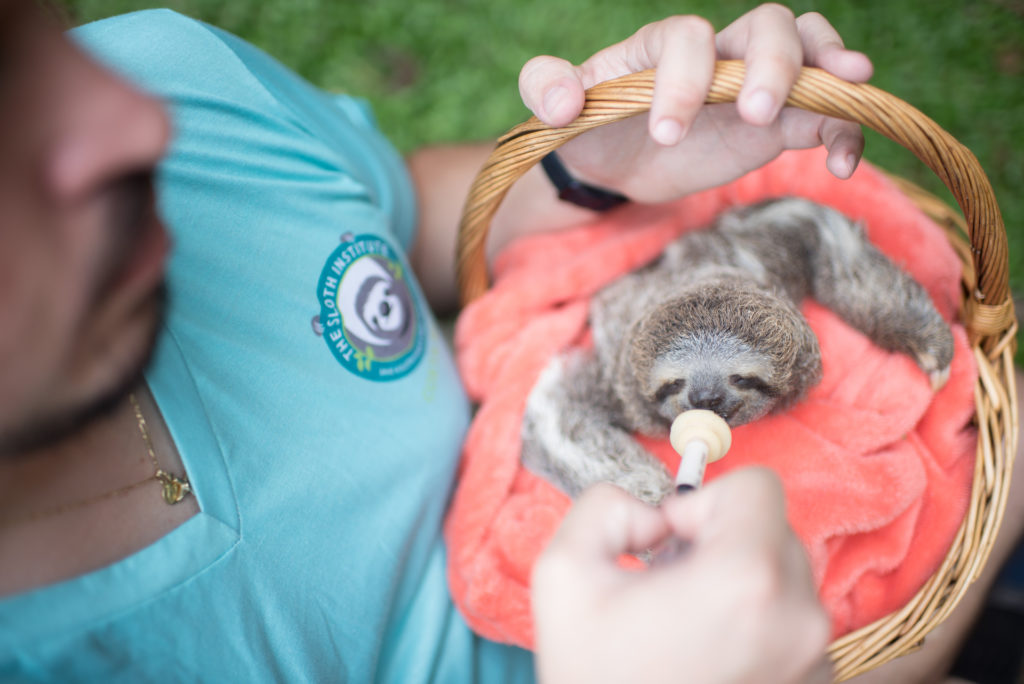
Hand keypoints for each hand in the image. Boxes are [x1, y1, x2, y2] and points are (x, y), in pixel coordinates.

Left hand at [518, 4, 873, 201]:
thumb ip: (546, 89)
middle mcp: (718, 54)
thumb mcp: (556, 110)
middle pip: (767, 25)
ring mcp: (753, 85)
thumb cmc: (592, 124)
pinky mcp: (777, 124)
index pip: (688, 37)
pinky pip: (824, 113)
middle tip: (754, 114)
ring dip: (827, 72)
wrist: (617, 159)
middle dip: (770, 63)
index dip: (685, 78)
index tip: (667, 131)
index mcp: (663, 46)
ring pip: (807, 52)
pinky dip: (844, 129)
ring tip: (843, 95)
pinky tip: (843, 164)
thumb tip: (565, 101)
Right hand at [531, 469, 831, 683]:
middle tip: (671, 585)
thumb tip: (655, 517)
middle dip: (720, 541)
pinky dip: (758, 622)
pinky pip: (793, 620)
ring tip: (689, 625)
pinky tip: (710, 655)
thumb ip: (606, 506)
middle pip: (772, 527)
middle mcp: (798, 616)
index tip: (670, 544)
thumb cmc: (596, 680)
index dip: (702, 501)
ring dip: (740, 581)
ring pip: (784, 574)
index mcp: (745, 578)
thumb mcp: (563, 574)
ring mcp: (815, 658)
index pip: (756, 485)